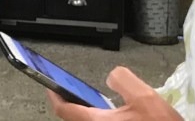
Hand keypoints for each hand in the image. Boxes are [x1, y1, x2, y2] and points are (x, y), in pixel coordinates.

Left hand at [47, 66, 182, 119]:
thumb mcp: (145, 97)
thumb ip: (122, 80)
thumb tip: (111, 78)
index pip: (64, 110)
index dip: (54, 95)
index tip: (50, 85)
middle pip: (74, 120)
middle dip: (71, 105)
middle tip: (74, 92)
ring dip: (87, 114)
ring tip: (94, 101)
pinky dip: (100, 120)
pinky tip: (114, 114)